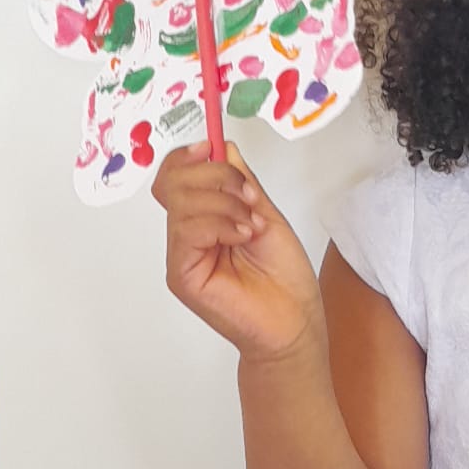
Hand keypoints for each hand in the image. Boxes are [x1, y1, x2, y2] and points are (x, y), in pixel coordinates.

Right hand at [151, 140, 323, 362]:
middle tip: (249, 197)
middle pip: (173, 181)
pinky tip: (242, 236)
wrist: (294, 322)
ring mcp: (182, 255)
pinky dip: (219, 224)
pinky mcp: (182, 274)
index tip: (210, 147)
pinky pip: (187, 230)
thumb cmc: (284, 277)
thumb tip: (221, 148)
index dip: (187, 157)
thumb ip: (242, 183)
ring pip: (182, 202)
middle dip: (216, 177)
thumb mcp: (266, 214)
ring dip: (226, 204)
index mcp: (203, 217)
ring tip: (251, 226)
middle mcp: (186, 235)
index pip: (174, 176)